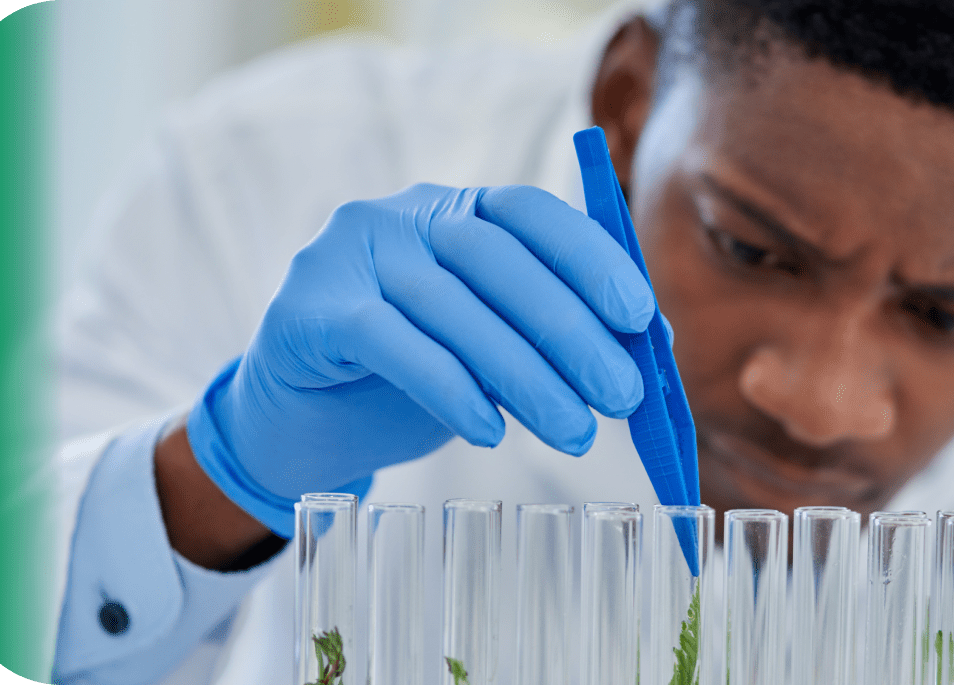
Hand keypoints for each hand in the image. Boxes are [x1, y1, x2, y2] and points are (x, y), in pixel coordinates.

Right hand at [186, 184, 653, 536]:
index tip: (640, 317)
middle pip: (497, 261)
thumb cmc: (412, 382)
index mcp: (454, 211)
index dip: (589, 259)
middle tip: (622, 396)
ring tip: (575, 432)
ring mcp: (346, 256)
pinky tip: (488, 430)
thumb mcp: (494, 353)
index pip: (531, 214)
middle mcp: (400, 216)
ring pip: (450, 307)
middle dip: (569, 331)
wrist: (300, 427)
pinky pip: (390, 342)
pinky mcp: (307, 310)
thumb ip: (557, 337)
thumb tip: (653, 345)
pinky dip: (448, 387)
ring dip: (523, 375)